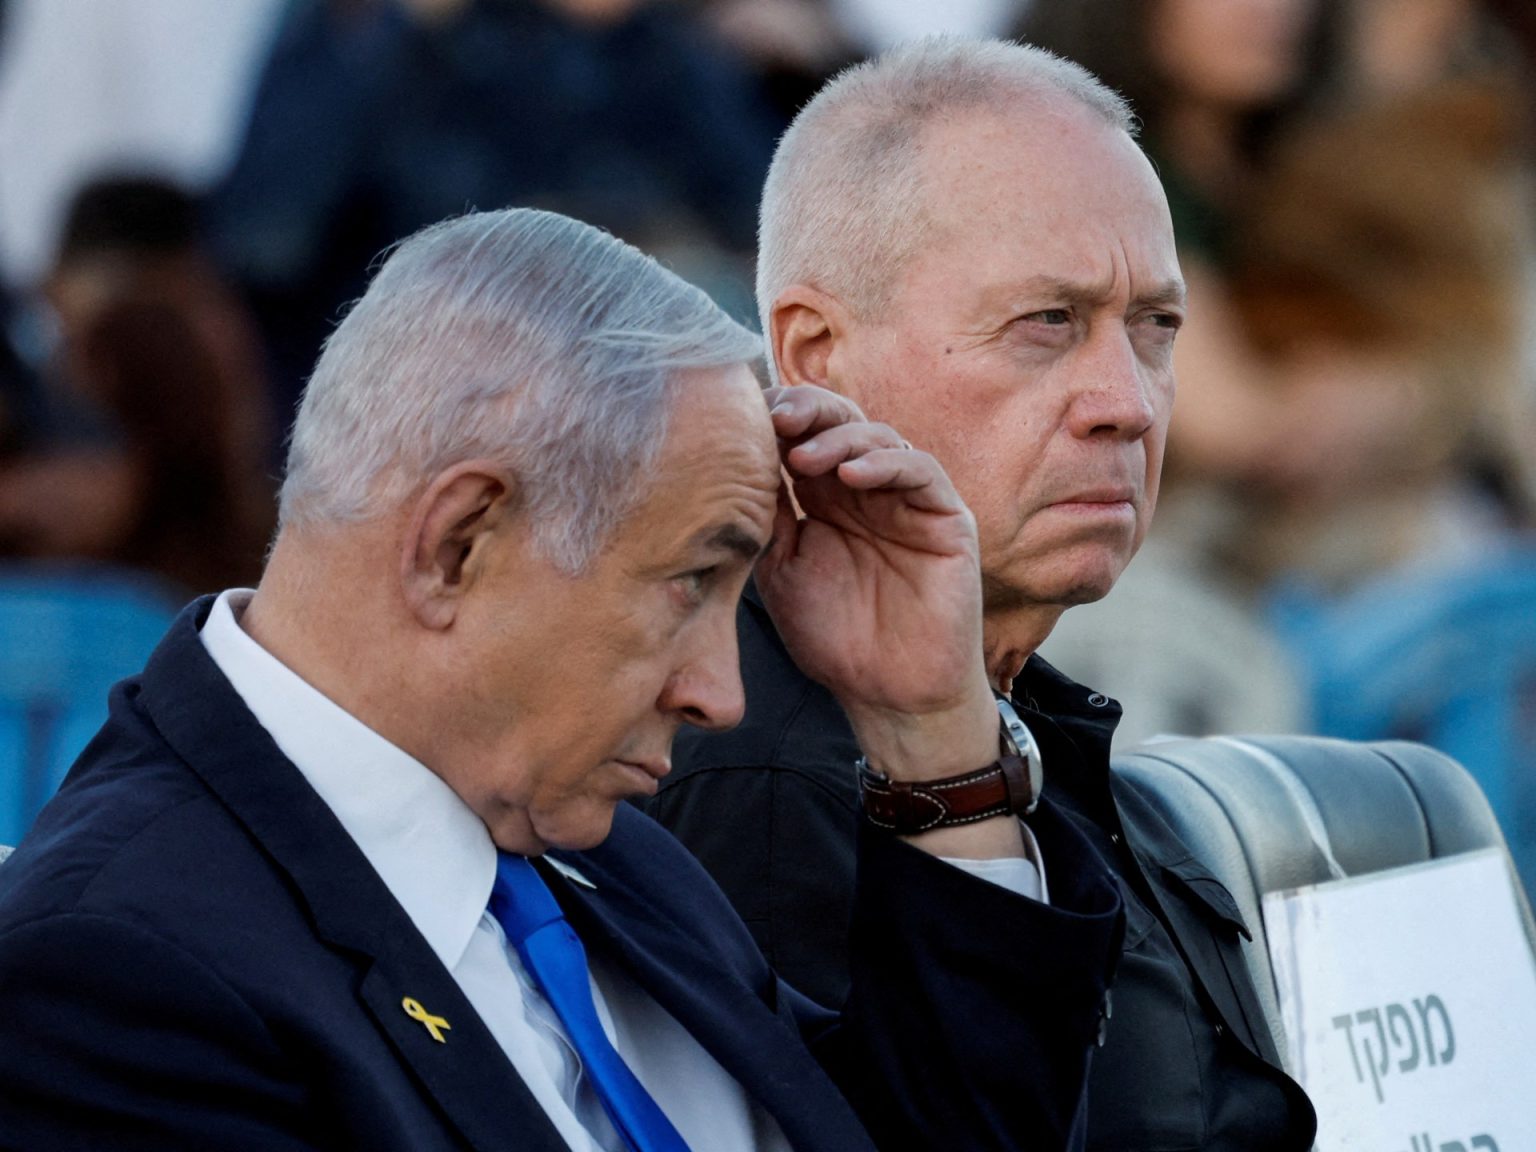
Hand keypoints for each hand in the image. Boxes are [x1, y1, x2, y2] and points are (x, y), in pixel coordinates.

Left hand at [754, 385, 997, 782]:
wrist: (889, 693)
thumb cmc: (835, 639)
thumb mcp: (781, 569)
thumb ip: (767, 517)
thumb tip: (736, 462)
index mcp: (825, 498)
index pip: (803, 436)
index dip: (778, 418)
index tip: (743, 418)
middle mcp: (867, 490)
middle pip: (841, 421)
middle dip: (807, 410)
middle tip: (776, 417)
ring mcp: (907, 500)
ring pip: (878, 437)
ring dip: (838, 438)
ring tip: (803, 458)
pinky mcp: (946, 518)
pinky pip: (920, 471)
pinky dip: (886, 464)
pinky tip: (852, 475)